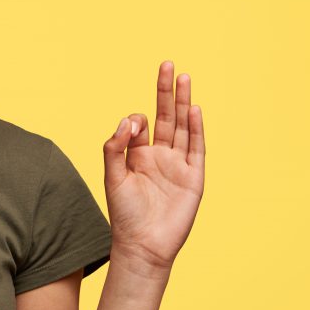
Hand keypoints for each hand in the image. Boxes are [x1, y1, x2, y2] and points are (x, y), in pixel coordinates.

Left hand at [102, 60, 204, 272]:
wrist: (142, 246)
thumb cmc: (124, 215)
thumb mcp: (112, 177)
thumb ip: (115, 147)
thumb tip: (129, 120)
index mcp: (138, 155)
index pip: (140, 124)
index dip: (134, 120)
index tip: (131, 127)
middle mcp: (159, 156)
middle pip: (166, 117)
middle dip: (165, 91)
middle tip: (168, 64)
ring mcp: (178, 165)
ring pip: (183, 127)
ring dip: (183, 102)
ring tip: (184, 77)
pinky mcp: (193, 177)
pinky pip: (196, 148)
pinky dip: (196, 128)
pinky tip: (194, 108)